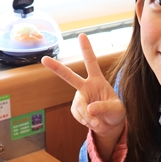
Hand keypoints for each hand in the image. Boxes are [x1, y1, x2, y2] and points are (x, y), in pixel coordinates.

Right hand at [42, 34, 126, 159]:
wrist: (110, 125)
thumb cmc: (115, 112)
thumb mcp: (116, 108)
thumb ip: (104, 106)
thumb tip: (89, 108)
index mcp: (98, 80)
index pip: (91, 62)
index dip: (86, 49)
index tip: (81, 35)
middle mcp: (86, 86)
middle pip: (69, 76)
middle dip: (57, 68)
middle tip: (44, 59)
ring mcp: (80, 98)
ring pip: (78, 105)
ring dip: (87, 115)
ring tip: (96, 122)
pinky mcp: (76, 109)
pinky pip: (78, 114)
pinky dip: (85, 120)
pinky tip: (92, 122)